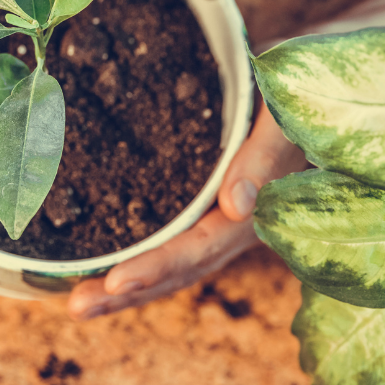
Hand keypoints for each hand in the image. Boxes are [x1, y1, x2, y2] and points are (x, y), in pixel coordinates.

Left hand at [67, 101, 306, 319]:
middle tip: (75, 306)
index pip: (203, 246)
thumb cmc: (299, 87)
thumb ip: (265, 155)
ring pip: (175, 261)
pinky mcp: (211, 200)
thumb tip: (236, 205)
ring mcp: (226, 215)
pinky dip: (138, 256)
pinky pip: (174, 238)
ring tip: (76, 302)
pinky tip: (101, 263)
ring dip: (127, 285)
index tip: (116, 280)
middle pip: (182, 268)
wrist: (309, 78)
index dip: (159, 266)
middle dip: (128, 291)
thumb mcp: (285, 114)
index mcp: (261, 206)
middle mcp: (242, 221)